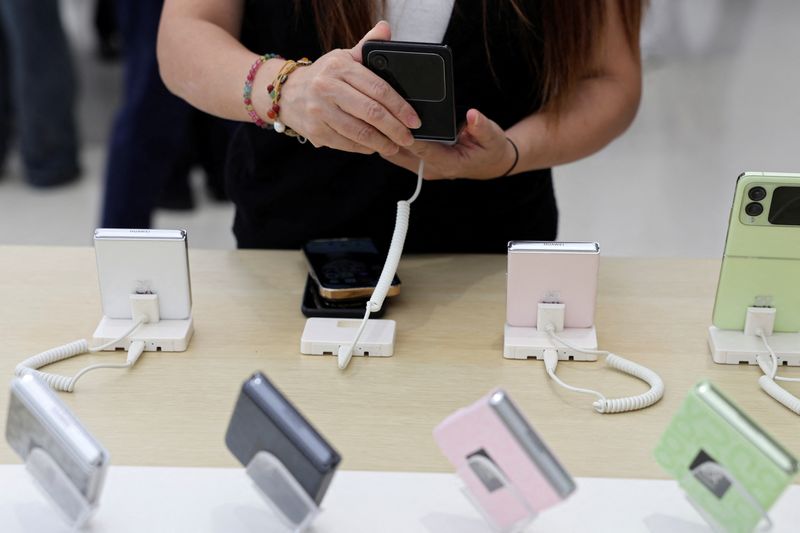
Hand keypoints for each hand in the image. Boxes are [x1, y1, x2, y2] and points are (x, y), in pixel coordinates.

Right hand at [277, 21, 420, 154]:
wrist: (287, 93)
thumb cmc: (323, 76)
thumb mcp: (343, 58)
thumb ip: (366, 46)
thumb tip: (385, 29)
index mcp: (339, 67)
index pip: (378, 88)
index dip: (400, 107)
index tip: (414, 120)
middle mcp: (327, 87)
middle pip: (371, 113)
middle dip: (395, 128)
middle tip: (408, 137)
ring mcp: (319, 111)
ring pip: (359, 132)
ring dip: (381, 143)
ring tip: (394, 146)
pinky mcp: (315, 131)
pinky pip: (346, 143)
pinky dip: (363, 147)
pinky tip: (374, 147)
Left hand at [382, 109, 516, 179]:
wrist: (489, 164)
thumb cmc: (490, 149)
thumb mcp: (493, 136)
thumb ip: (482, 127)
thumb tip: (473, 115)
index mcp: (449, 163)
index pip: (423, 150)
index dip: (409, 137)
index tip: (396, 121)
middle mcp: (432, 169)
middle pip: (402, 153)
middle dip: (389, 135)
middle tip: (375, 113)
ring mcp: (424, 168)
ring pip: (395, 155)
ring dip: (385, 138)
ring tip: (374, 115)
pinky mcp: (419, 164)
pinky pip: (398, 154)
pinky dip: (390, 140)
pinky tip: (383, 124)